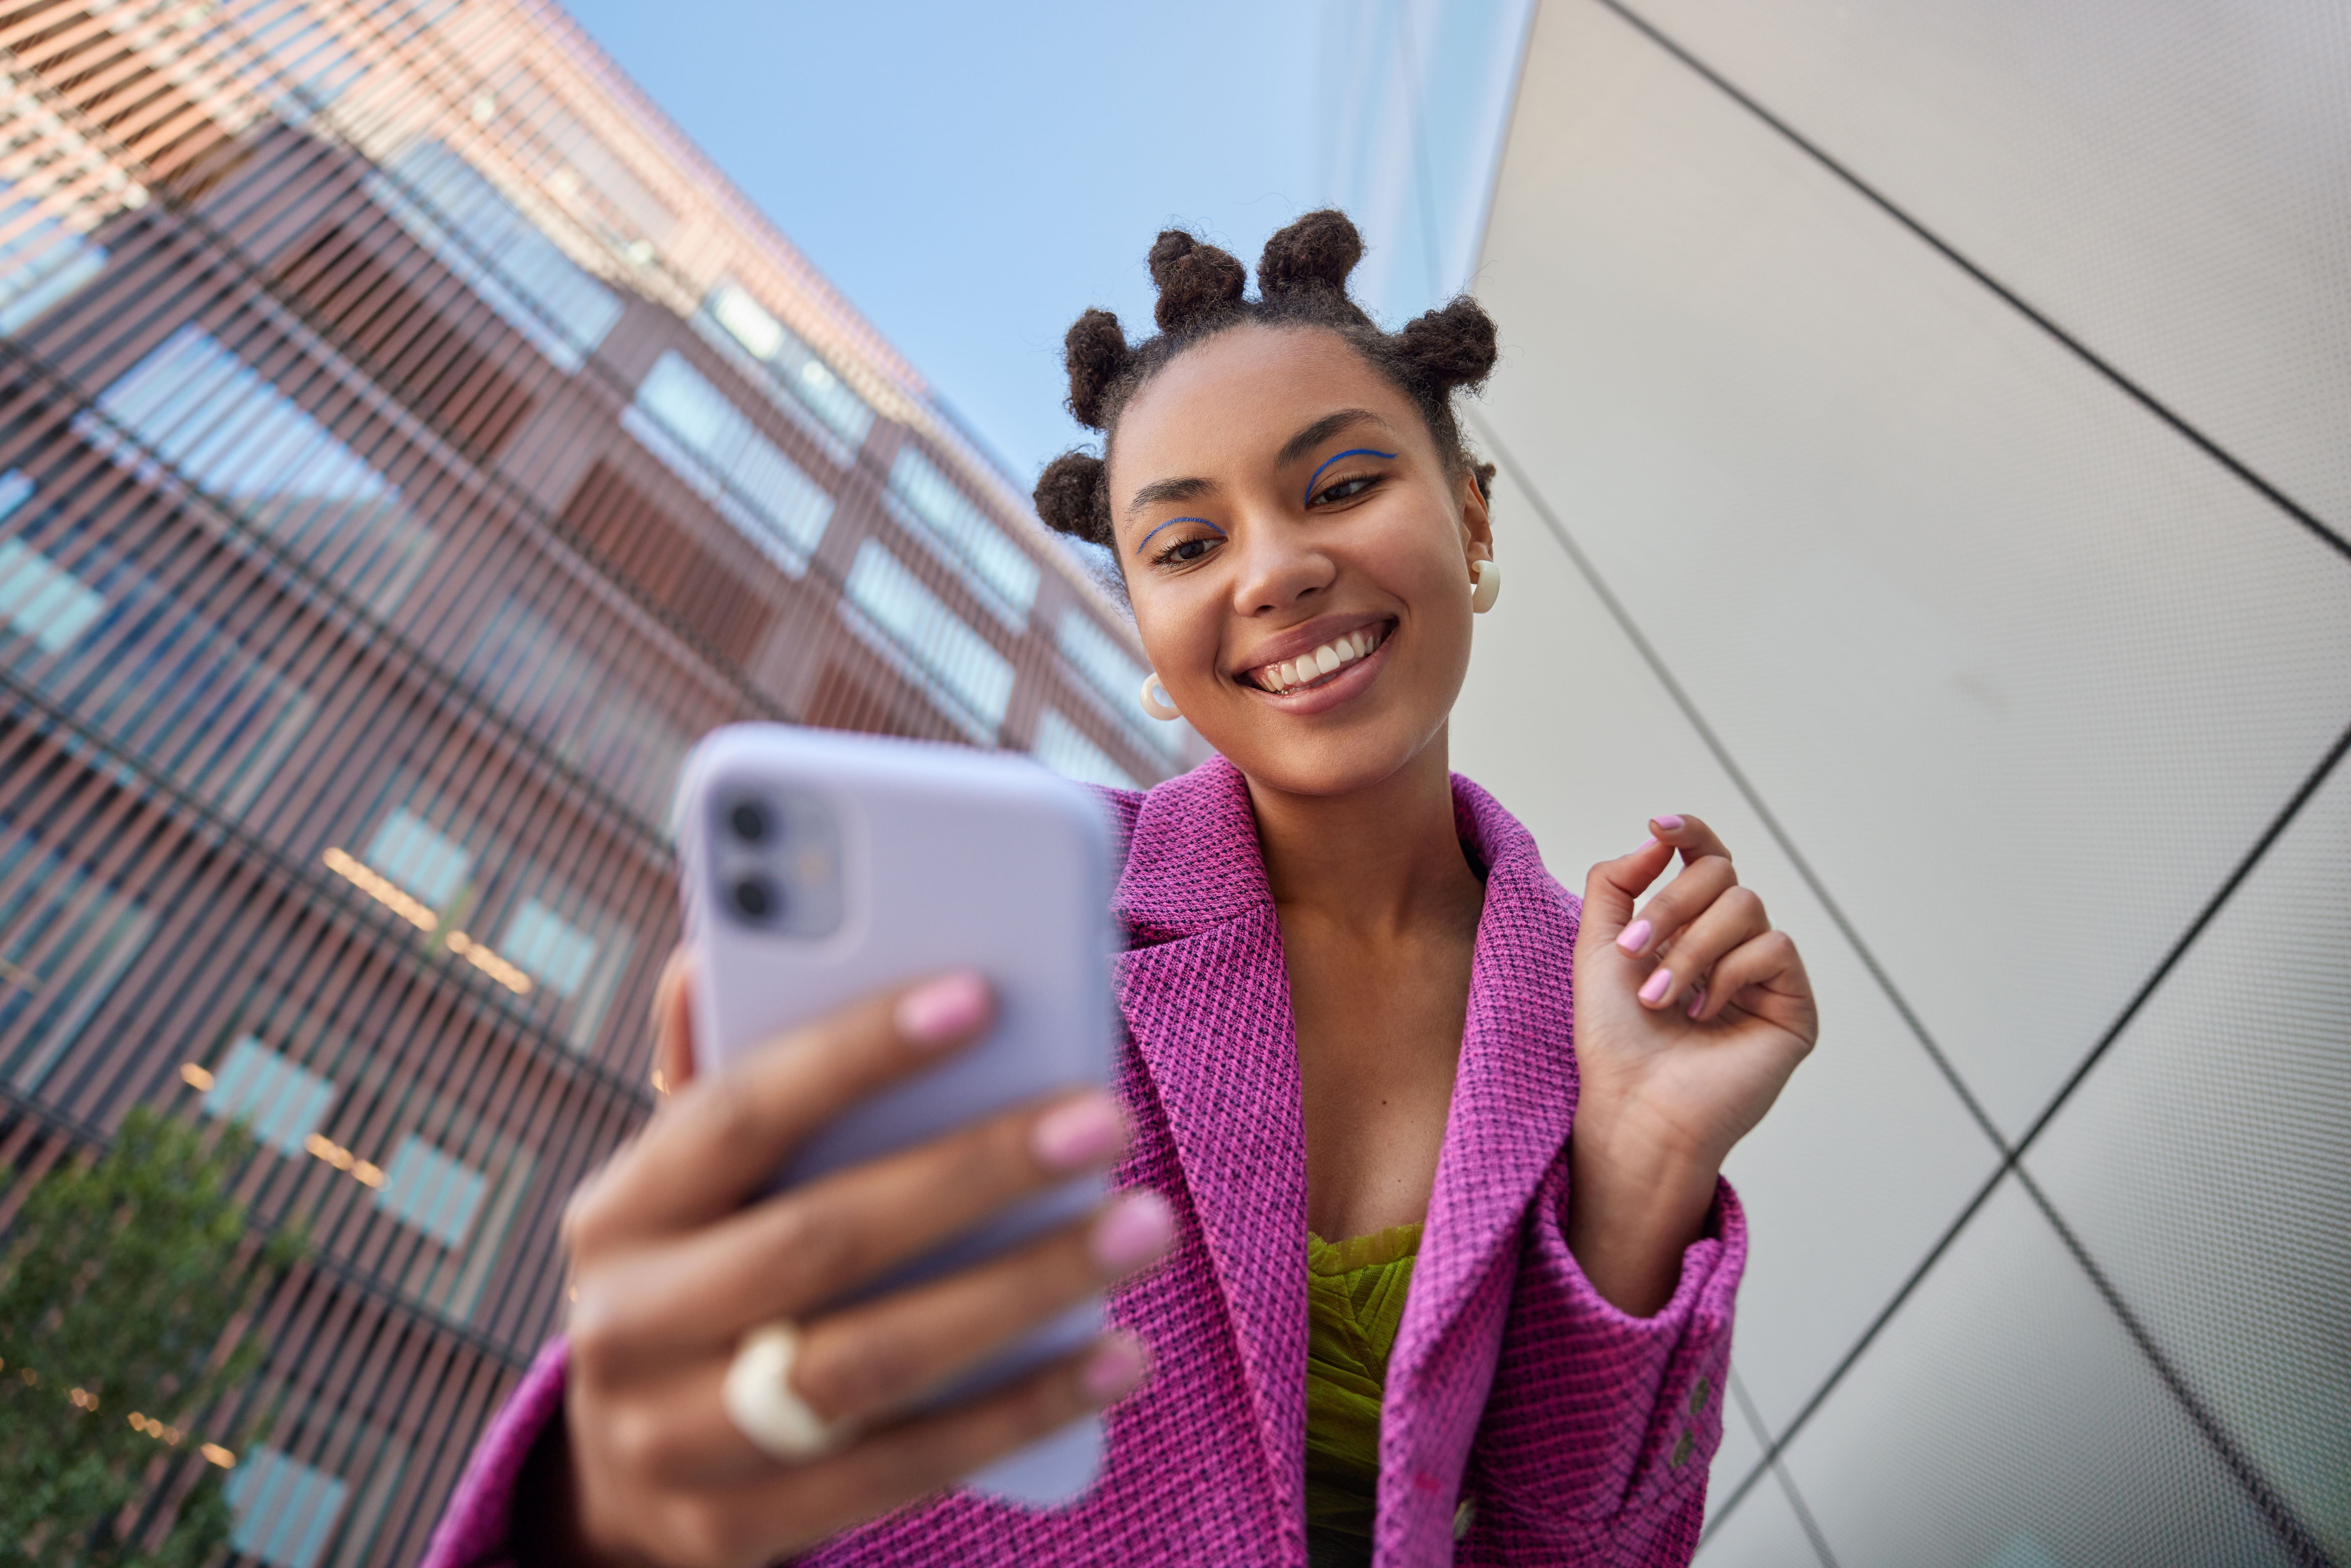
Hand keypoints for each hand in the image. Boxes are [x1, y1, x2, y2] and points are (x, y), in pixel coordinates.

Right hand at [536, 954, 1170, 1567]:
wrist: (620, 1484)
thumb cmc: (698, 1275)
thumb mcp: (683, 1184)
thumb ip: (712, 1073)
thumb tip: (716, 949)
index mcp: (620, 1211)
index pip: (737, 1114)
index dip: (853, 1053)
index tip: (980, 994)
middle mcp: (628, 1326)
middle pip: (820, 1241)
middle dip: (974, 1172)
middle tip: (1105, 1116)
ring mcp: (679, 1441)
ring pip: (871, 1364)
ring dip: (1024, 1291)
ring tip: (1142, 1227)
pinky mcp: (742, 1532)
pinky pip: (906, 1468)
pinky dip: (1021, 1408)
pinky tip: (1118, 1355)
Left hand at [1566, 815, 1816, 1313]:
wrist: (1635, 1107)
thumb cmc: (1615, 1040)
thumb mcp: (1597, 949)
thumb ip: (1615, 884)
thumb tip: (1657, 837)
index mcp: (1690, 929)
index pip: (1705, 860)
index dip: (1691, 832)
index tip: (1660, 825)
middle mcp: (1732, 945)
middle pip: (1722, 874)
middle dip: (1671, 906)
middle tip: (1634, 953)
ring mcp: (1765, 975)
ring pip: (1746, 906)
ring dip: (1692, 949)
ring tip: (1661, 999)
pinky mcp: (1792, 1005)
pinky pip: (1774, 947)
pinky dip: (1728, 972)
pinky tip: (1703, 1013)